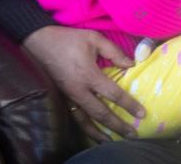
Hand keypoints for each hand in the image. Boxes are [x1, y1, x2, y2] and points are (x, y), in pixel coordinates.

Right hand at [22, 25, 144, 140]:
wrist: (38, 41)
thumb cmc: (68, 39)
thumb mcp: (94, 39)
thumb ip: (115, 52)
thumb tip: (131, 64)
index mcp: (88, 75)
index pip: (113, 94)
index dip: (129, 104)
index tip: (141, 114)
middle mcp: (77, 90)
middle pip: (100, 113)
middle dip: (117, 125)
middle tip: (132, 134)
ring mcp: (67, 96)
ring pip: (83, 120)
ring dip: (98, 132)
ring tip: (112, 140)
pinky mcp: (60, 98)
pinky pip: (73, 116)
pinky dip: (83, 127)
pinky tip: (92, 132)